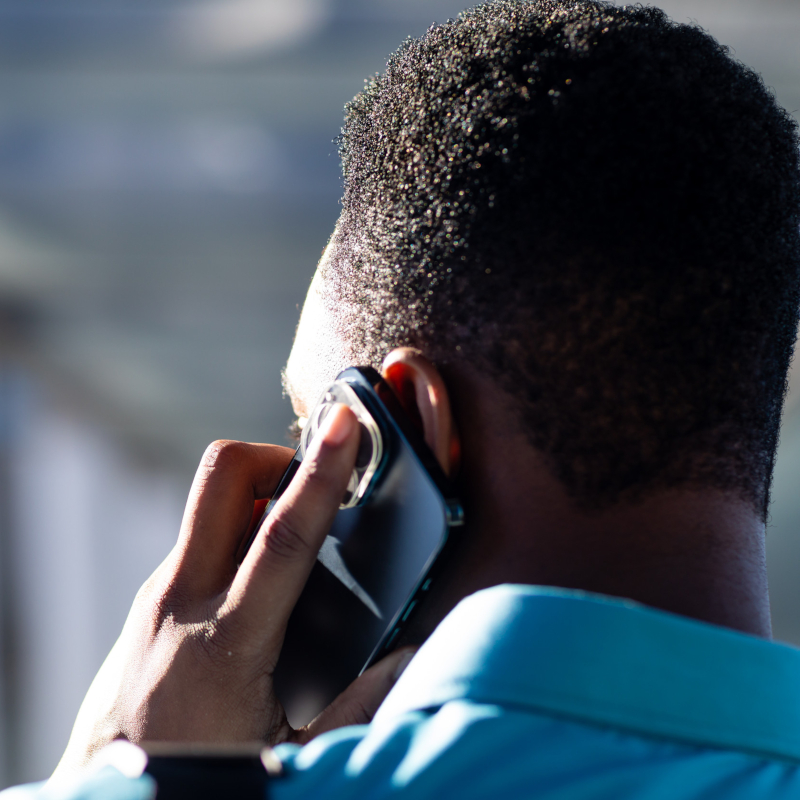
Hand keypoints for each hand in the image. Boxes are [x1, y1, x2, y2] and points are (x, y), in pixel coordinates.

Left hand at [52, 405, 414, 780]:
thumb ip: (359, 702)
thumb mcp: (292, 752)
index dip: (320, 475)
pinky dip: (238, 533)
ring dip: (257, 498)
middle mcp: (183, 600)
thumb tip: (409, 657)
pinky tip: (261, 580)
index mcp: (228, 642)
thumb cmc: (198, 770)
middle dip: (273, 456)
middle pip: (221, 479)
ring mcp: (161, 593)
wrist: (105, 794)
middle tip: (311, 483)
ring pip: (211, 505)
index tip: (343, 426)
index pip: (282, 536)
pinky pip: (201, 537)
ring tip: (295, 541)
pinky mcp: (152, 596)